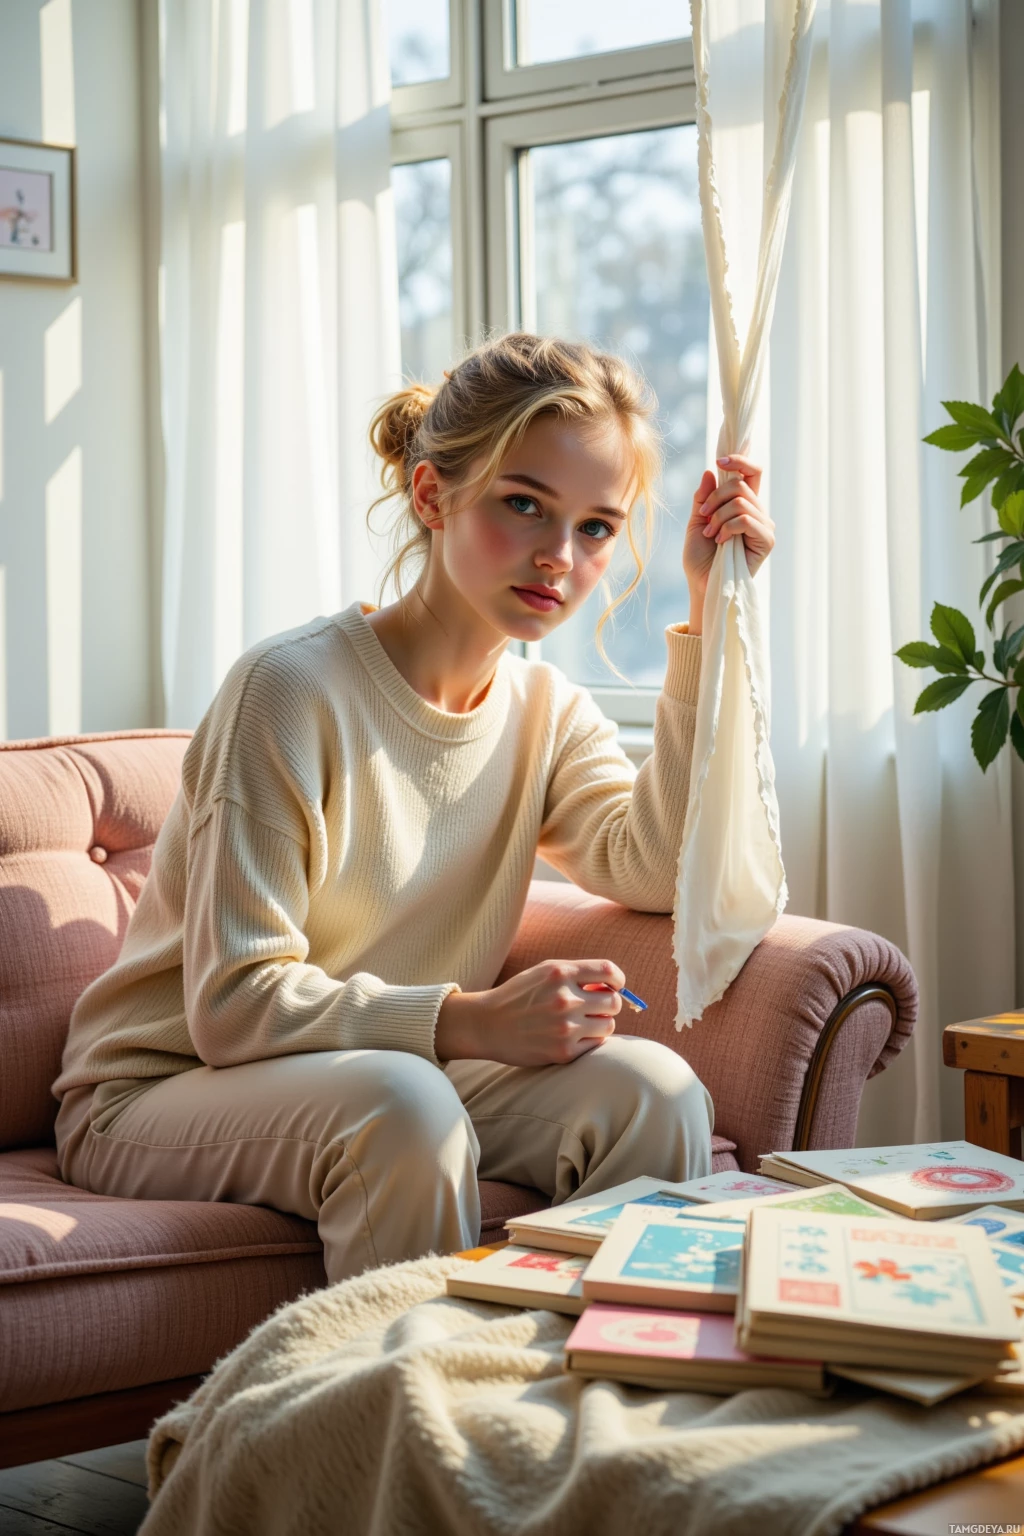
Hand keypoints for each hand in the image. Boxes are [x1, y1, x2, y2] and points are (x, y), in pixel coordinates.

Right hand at [435, 958, 624, 1066]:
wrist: (486, 1025)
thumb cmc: (518, 997)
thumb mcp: (543, 974)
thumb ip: (575, 975)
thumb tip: (612, 987)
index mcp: (560, 973)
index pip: (608, 972)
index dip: (618, 979)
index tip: (616, 986)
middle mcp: (565, 998)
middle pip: (613, 1002)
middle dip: (608, 1004)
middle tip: (594, 1009)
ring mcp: (565, 1027)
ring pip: (608, 1025)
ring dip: (600, 1024)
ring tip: (581, 1024)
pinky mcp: (563, 1051)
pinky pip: (595, 1045)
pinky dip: (589, 1041)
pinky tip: (572, 1038)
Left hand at [682, 455, 774, 629]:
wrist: (701, 585)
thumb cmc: (699, 558)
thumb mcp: (696, 522)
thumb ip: (703, 497)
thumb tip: (711, 471)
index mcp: (742, 505)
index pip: (751, 473)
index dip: (739, 461)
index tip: (720, 460)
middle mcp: (757, 512)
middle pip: (740, 484)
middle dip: (715, 498)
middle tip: (703, 517)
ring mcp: (764, 525)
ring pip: (740, 501)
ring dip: (718, 517)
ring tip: (711, 535)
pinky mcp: (767, 540)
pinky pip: (746, 519)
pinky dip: (728, 528)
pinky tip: (720, 542)